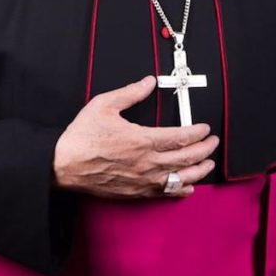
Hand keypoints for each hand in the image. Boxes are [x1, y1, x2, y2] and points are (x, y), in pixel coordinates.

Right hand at [52, 74, 218, 198]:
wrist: (62, 165)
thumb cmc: (81, 137)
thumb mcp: (104, 105)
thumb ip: (130, 93)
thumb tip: (148, 82)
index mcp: (142, 139)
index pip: (180, 137)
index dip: (197, 133)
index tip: (205, 128)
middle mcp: (146, 162)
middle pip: (186, 158)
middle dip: (204, 149)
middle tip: (213, 142)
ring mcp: (142, 180)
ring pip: (180, 178)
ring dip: (199, 170)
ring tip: (208, 163)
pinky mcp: (135, 192)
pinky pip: (164, 193)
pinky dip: (181, 190)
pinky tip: (189, 187)